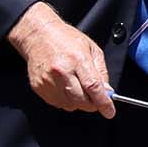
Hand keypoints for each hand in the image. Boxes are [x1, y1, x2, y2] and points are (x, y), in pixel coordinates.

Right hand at [6, 1, 111, 115]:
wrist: (38, 35)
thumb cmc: (65, 39)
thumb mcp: (91, 49)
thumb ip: (101, 72)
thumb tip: (107, 92)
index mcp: (77, 59)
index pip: (93, 87)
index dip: (103, 103)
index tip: (109, 111)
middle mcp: (61, 71)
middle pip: (82, 101)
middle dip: (92, 104)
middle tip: (94, 98)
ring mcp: (48, 80)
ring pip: (70, 105)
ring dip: (78, 102)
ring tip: (76, 85)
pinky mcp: (39, 87)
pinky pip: (58, 104)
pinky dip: (65, 100)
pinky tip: (64, 86)